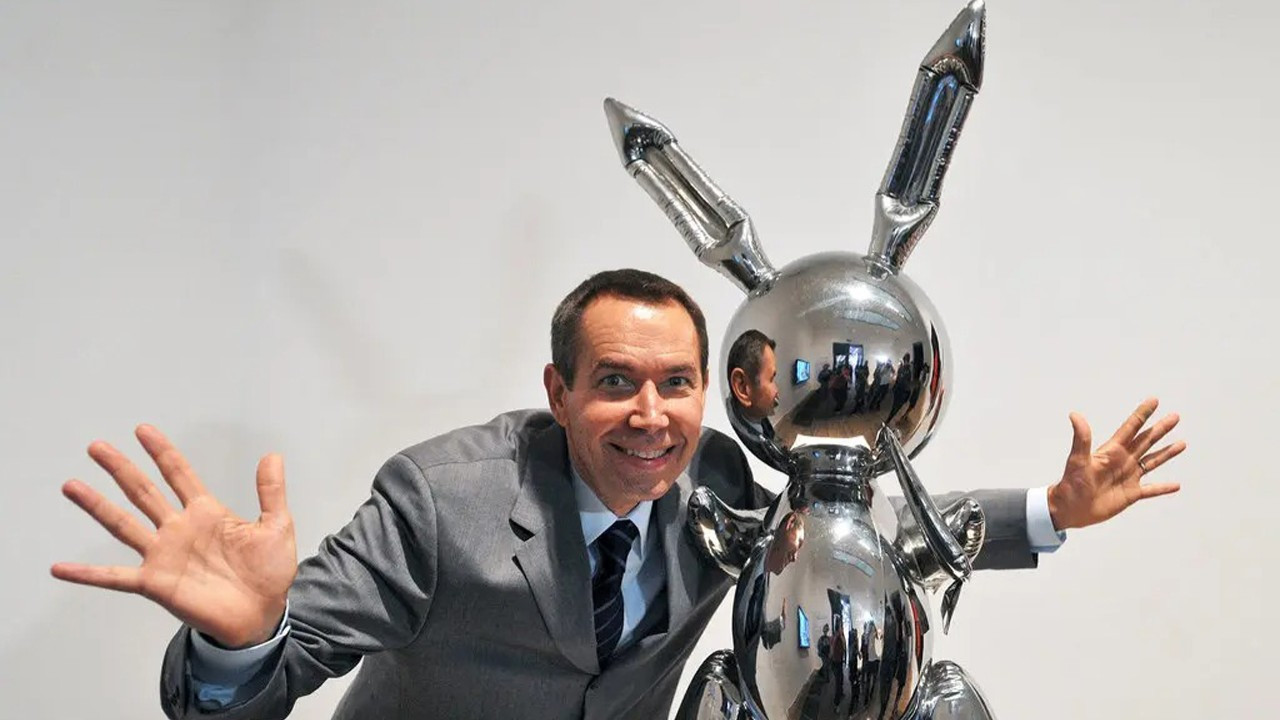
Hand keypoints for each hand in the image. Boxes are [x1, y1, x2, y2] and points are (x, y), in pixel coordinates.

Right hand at [51, 425, 296, 647]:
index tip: (143, 430)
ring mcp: (164, 555)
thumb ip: (271, 492)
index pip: (179, 474)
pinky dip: (87, 573)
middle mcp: (179, 530)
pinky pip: (115, 577)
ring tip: (72, 486)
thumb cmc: (268, 573)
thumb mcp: (276, 526)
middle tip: (96, 447)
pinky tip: (61, 567)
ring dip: (97, 506)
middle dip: (121, 469)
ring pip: (124, 524)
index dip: (162, 452)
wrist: (263, 615)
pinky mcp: (156, 583)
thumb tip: (273, 455)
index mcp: (206, 513)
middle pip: (144, 492)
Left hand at [1048, 397, 1185, 530]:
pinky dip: (1164, 487)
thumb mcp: (1077, 459)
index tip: (1154, 400)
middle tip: (1175, 416)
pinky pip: (1151, 490)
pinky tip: (1177, 485)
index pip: (1130, 428)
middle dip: (1160, 429)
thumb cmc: (1071, 483)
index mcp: (1111, 451)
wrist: (1070, 508)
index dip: (1142, 414)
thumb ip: (1081, 438)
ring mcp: (1128, 477)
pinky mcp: (1131, 494)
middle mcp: (1122, 461)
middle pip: (1145, 441)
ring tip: (1182, 443)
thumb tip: (1074, 414)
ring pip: (1152, 462)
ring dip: (1166, 453)